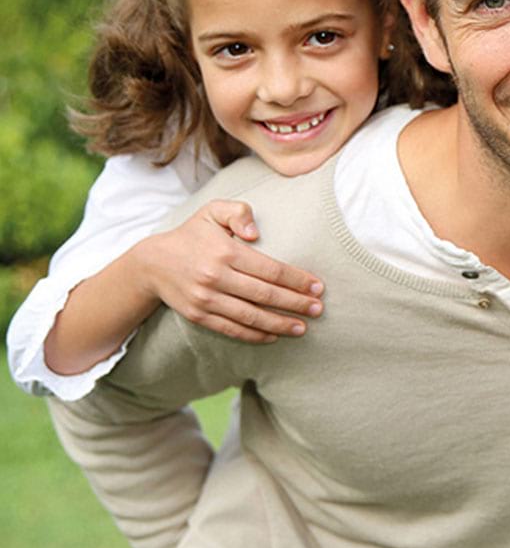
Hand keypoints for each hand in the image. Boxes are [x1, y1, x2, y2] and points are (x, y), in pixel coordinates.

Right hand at [137, 200, 324, 342]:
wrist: (151, 263)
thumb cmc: (191, 235)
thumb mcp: (211, 211)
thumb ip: (238, 213)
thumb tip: (255, 233)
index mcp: (225, 253)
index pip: (270, 270)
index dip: (297, 280)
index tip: (318, 287)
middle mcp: (216, 277)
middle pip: (265, 295)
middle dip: (296, 304)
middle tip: (319, 310)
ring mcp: (206, 299)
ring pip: (251, 316)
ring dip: (280, 324)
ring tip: (303, 328)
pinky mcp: (199, 316)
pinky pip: (232, 329)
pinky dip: (255, 335)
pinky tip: (274, 336)